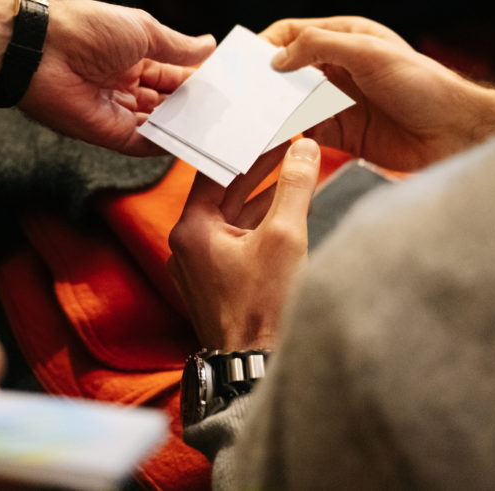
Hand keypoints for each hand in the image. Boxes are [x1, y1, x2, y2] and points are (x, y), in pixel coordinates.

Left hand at [18, 0, 215, 155]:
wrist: (44, 50)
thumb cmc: (89, 29)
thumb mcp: (144, 30)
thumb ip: (178, 47)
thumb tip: (210, 46)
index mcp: (135, 57)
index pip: (175, 74)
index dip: (199, 80)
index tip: (227, 87)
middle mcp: (128, 86)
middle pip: (170, 102)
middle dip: (195, 106)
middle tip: (229, 111)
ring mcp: (118, 111)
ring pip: (160, 125)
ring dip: (185, 127)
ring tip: (217, 127)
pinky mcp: (108, 134)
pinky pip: (143, 144)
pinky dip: (165, 146)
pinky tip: (188, 142)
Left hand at [167, 139, 320, 350]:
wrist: (256, 367)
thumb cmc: (264, 308)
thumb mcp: (284, 237)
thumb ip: (294, 186)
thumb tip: (304, 148)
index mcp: (192, 228)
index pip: (216, 170)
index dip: (246, 145)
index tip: (269, 126)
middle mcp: (190, 243)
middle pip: (227, 190)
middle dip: (261, 166)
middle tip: (287, 139)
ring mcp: (203, 263)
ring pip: (237, 214)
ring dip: (266, 193)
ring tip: (295, 163)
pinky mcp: (220, 279)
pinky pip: (241, 237)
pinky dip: (265, 220)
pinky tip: (291, 204)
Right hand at [263, 17, 494, 170]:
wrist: (455, 133)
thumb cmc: (424, 85)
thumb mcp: (370, 54)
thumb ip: (321, 47)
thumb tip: (277, 59)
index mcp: (345, 38)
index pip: (293, 34)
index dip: (266, 46)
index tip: (243, 64)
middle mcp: (338, 68)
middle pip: (286, 71)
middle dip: (262, 81)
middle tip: (236, 96)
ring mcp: (338, 102)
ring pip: (291, 103)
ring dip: (271, 110)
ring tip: (247, 120)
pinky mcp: (341, 134)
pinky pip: (304, 132)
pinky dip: (286, 136)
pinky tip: (271, 141)